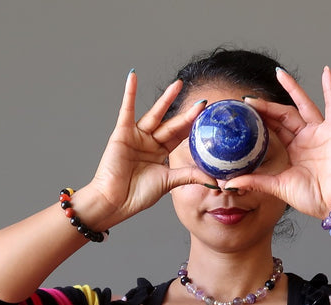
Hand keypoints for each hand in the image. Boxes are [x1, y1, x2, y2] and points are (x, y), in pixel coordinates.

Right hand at [82, 72, 214, 229]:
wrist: (115, 202)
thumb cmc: (137, 195)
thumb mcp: (169, 182)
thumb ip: (190, 176)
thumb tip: (215, 181)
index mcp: (161, 154)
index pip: (181, 136)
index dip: (193, 126)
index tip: (208, 117)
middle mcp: (150, 143)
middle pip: (172, 125)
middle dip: (187, 114)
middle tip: (203, 102)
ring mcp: (136, 137)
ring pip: (155, 115)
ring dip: (166, 99)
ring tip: (178, 84)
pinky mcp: (122, 133)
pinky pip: (127, 109)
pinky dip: (129, 93)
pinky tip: (133, 76)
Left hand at [229, 67, 330, 219]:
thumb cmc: (312, 198)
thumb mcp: (278, 187)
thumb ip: (255, 182)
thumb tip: (228, 183)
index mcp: (294, 150)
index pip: (274, 129)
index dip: (261, 119)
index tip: (243, 112)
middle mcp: (306, 138)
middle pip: (284, 115)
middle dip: (267, 107)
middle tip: (249, 99)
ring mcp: (320, 132)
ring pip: (303, 105)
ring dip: (292, 89)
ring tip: (279, 74)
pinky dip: (330, 88)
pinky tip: (326, 72)